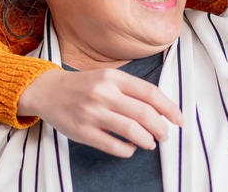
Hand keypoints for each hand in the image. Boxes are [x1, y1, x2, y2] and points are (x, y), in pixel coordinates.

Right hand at [18, 69, 182, 157]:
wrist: (48, 91)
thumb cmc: (85, 86)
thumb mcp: (108, 77)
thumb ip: (133, 90)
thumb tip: (163, 110)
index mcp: (114, 77)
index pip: (151, 93)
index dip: (169, 109)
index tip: (179, 120)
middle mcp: (104, 93)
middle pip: (144, 114)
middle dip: (161, 128)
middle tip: (165, 134)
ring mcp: (92, 113)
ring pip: (132, 131)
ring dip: (148, 140)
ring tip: (150, 142)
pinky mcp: (83, 132)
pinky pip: (113, 146)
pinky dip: (128, 150)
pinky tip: (131, 147)